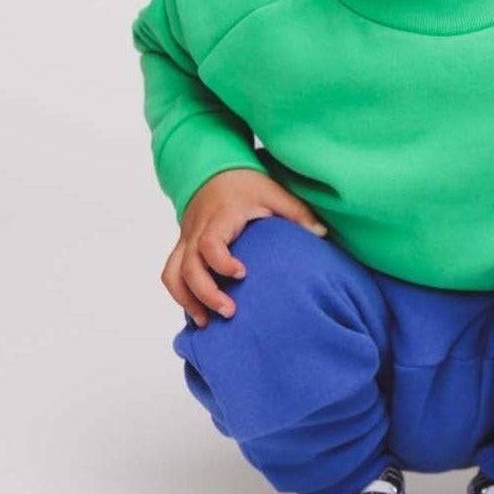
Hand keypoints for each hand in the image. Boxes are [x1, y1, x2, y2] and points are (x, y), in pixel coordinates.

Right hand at [163, 169, 328, 326]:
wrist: (215, 171)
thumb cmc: (246, 183)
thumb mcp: (274, 192)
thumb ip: (297, 213)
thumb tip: (321, 234)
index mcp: (220, 216)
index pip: (209, 243)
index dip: (221, 262)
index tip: (242, 274)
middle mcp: (197, 229)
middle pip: (187, 266)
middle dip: (205, 293)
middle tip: (229, 311)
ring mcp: (186, 239)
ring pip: (172, 274)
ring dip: (186, 300)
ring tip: (205, 322)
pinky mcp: (182, 247)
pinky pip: (171, 274)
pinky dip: (180, 295)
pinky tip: (197, 312)